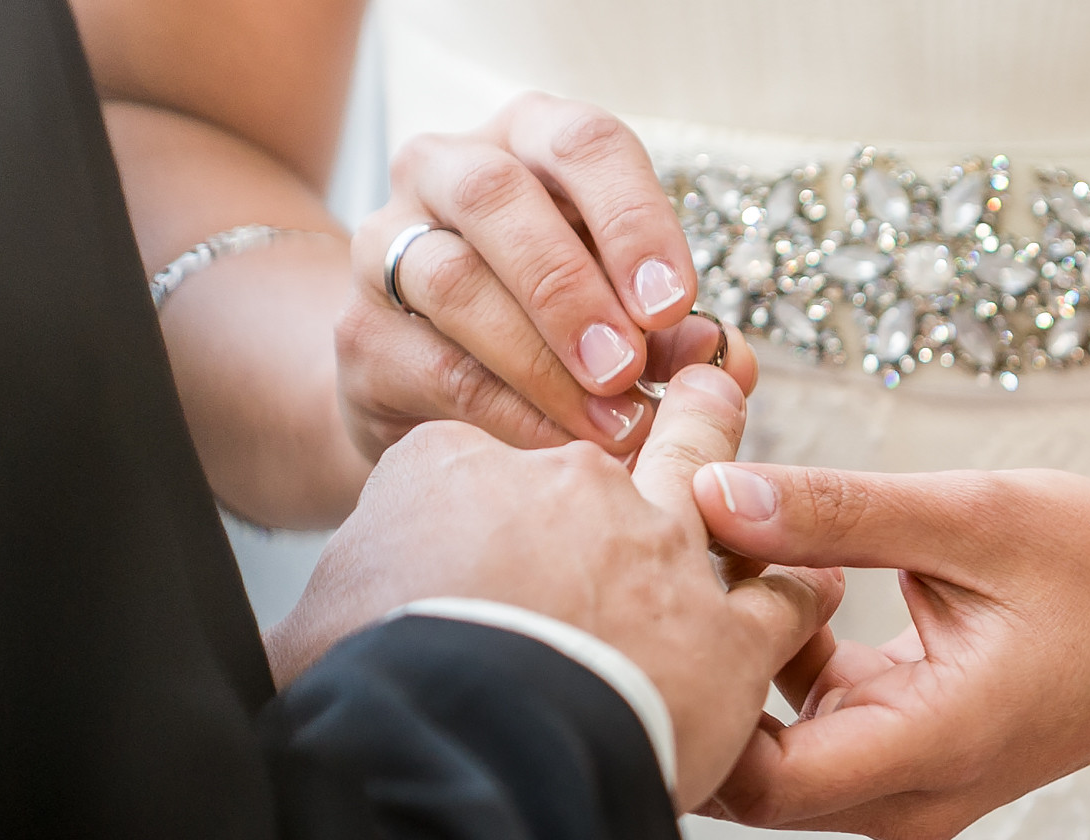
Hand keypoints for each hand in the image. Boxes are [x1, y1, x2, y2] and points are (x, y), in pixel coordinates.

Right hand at [268, 368, 840, 809]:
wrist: (459, 752)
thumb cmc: (367, 695)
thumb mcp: (305, 633)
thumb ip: (321, 615)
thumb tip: (285, 652)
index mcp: (450, 468)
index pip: (475, 451)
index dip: (494, 484)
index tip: (507, 509)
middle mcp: (567, 485)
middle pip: (613, 424)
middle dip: (655, 401)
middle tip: (697, 380)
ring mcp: (660, 550)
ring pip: (713, 480)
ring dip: (733, 462)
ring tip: (764, 459)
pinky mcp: (727, 632)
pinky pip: (785, 594)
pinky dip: (800, 591)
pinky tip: (816, 587)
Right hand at [340, 92, 754, 462]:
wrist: (431, 384)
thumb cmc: (558, 328)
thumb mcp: (629, 314)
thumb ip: (678, 333)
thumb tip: (728, 362)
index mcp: (531, 141)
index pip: (584, 144)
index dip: (634, 221)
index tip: (675, 306)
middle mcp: (446, 170)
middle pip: (496, 197)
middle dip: (572, 289)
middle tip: (627, 368)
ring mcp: (387, 247)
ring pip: (452, 281)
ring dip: (541, 360)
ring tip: (609, 425)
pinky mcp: (361, 335)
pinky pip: (433, 367)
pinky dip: (507, 413)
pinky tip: (560, 449)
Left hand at [690, 463, 1089, 839]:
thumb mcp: (978, 517)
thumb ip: (840, 511)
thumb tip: (710, 492)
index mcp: (937, 745)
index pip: (760, 783)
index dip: (694, 705)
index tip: (666, 603)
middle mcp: (916, 794)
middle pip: (753, 779)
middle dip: (705, 680)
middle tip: (678, 566)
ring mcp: (915, 787)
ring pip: (779, 757)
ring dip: (746, 665)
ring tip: (739, 555)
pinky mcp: (915, 760)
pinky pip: (818, 731)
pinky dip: (790, 664)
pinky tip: (801, 578)